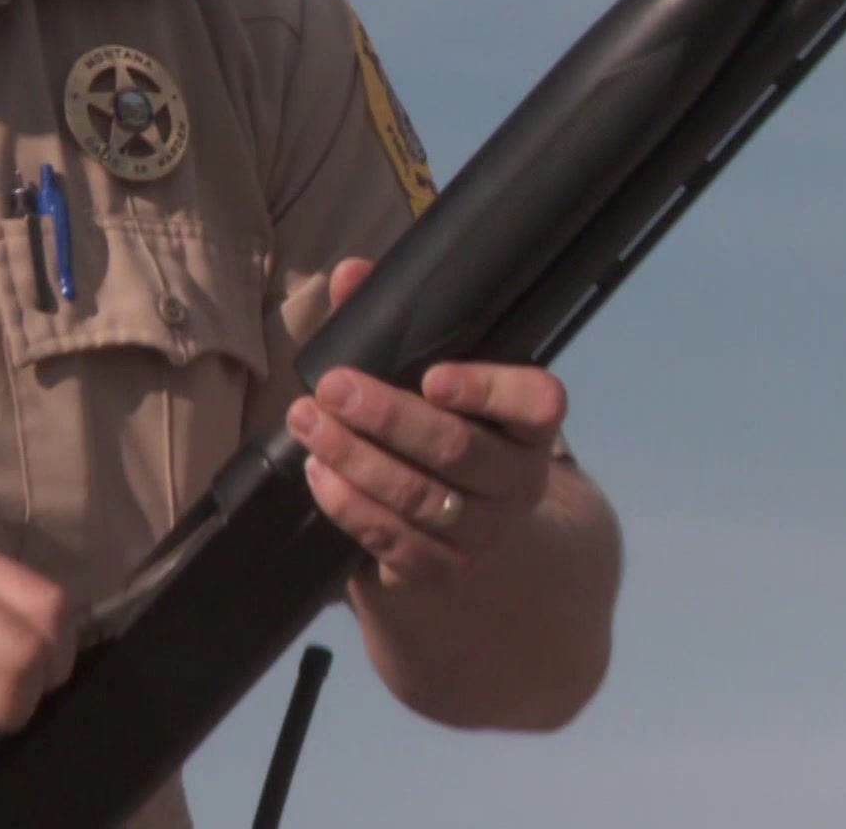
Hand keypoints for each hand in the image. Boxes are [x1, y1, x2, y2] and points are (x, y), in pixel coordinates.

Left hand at [288, 259, 566, 587]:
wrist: (473, 527)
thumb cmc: (449, 429)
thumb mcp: (434, 376)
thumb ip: (396, 325)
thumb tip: (351, 274)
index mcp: (529, 424)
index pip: (537, 403)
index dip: (488, 390)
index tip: (432, 376)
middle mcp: (518, 480)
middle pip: (457, 450)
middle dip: (387, 416)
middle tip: (332, 388)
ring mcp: (484, 531)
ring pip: (418, 497)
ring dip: (353, 458)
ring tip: (307, 423)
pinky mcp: (444, 569)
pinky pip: (395, 541)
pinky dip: (350, 506)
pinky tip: (318, 475)